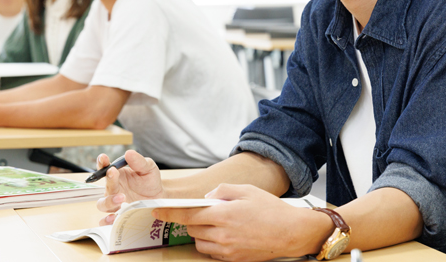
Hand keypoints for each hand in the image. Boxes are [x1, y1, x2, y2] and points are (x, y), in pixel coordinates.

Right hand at [96, 149, 163, 224]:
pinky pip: (106, 220)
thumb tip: (128, 153)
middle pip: (105, 185)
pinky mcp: (118, 215)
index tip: (103, 158)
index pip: (106, 167)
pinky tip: (112, 218)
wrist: (159, 197)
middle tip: (113, 173)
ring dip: (109, 200)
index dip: (102, 162)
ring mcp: (115, 203)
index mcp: (118, 174)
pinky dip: (106, 220)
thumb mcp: (148, 167)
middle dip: (108, 179)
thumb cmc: (150, 180)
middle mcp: (114, 188)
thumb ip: (138, 161)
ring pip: (102, 204)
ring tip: (122, 197)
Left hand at [152, 184, 326, 261]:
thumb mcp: (245, 189)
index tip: (155, 211)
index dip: (168, 213)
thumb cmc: (269, 208)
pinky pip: (211, 251)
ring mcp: (227, 250)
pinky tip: (224, 232)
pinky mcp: (233, 260)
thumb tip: (206, 197)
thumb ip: (221, 191)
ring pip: (199, 241)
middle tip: (202, 210)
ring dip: (200, 231)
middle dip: (191, 218)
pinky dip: (211, 241)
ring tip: (217, 221)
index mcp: (224, 215)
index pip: (187, 215)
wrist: (290, 232)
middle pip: (192, 229)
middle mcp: (222, 235)